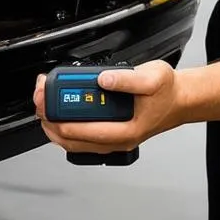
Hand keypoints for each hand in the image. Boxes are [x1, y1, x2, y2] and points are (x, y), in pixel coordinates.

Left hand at [32, 61, 184, 154]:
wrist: (180, 100)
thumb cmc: (167, 92)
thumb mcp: (152, 78)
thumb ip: (127, 79)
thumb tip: (104, 79)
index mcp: (125, 132)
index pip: (82, 132)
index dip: (59, 117)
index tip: (46, 102)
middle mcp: (116, 140)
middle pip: (71, 139)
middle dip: (50, 119)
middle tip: (39, 99)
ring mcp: (111, 138)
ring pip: (73, 141)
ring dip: (54, 123)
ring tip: (43, 103)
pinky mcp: (108, 132)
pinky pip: (80, 135)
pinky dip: (64, 123)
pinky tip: (58, 109)